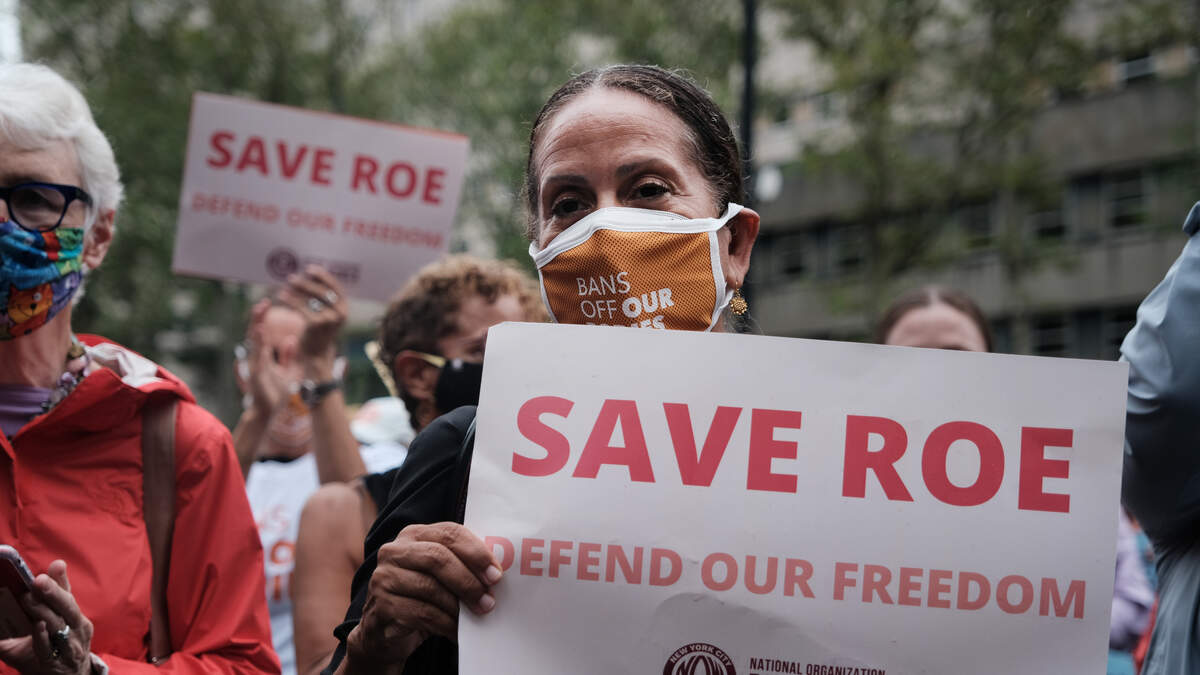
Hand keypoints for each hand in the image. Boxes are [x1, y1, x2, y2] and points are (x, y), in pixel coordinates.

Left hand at [0, 561, 93, 674]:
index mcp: (76, 616)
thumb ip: (51, 599)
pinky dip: (43, 636)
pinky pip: (49, 648)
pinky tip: (37, 625)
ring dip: (42, 611)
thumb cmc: (60, 647)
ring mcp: (70, 646)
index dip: (62, 580)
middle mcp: (78, 629)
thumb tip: (47, 571)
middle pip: (67, 607)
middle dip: (53, 592)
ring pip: (58, 626)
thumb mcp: (57, 621)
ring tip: (28, 598)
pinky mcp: (57, 663)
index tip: (55, 565)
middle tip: (38, 579)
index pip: (69, 594)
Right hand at [240, 298, 294, 416]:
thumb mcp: (287, 372)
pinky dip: (259, 344)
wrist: (268, 413)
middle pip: (255, 334)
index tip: (268, 303)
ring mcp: (255, 366)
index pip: (262, 333)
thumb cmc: (275, 393)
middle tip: (263, 302)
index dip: (263, 318)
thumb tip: (292, 339)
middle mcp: (257, 358)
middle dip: (258, 317)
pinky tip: (260, 332)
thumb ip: (288, 356)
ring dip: (257, 326)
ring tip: (260, 310)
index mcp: (263, 356)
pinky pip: (258, 357)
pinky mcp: (257, 375)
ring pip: (254, 342)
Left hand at [277, 265, 347, 371]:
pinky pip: (302, 308)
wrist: (315, 354)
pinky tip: (281, 296)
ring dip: (296, 290)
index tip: (310, 269)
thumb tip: (312, 271)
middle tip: (292, 278)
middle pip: (322, 291)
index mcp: (345, 307)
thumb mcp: (324, 311)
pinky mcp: (317, 325)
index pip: (336, 286)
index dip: (323, 276)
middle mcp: (341, 313)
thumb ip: (321, 295)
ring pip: (311, 299)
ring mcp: (330, 319)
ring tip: (285, 286)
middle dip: (306, 283)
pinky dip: (290, 300)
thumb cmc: (317, 330)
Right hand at [345, 523, 501, 670]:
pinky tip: (457, 631)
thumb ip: (461, 565)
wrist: (386, 631)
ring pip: (430, 587)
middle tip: (489, 600)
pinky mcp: (381, 605)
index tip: (496, 574)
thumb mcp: (440, 575)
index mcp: (414, 534)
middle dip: (468, 580)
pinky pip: (421, 613)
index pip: (450, 533)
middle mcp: (394, 551)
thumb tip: (496, 574)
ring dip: (459, 605)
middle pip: (438, 558)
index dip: (476, 553)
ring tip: (477, 616)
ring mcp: (383, 577)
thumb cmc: (422, 596)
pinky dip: (445, 624)